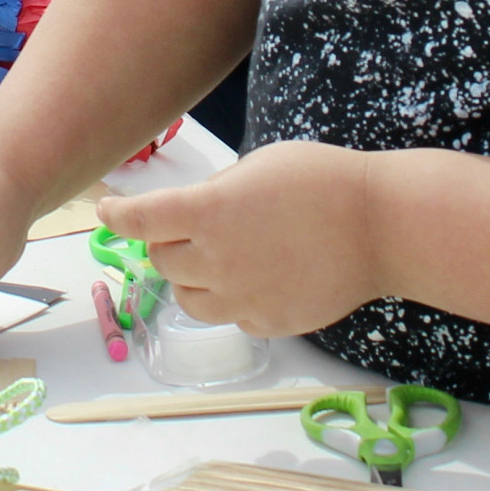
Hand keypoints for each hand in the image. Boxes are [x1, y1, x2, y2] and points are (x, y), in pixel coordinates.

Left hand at [98, 140, 392, 338]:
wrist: (381, 227)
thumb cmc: (323, 181)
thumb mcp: (258, 166)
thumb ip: (216, 194)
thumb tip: (193, 213)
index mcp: (208, 212)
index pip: (139, 220)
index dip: (117, 215)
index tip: (108, 211)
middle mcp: (216, 259)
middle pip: (160, 259)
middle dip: (165, 242)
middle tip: (190, 227)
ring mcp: (240, 297)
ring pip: (186, 297)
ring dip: (191, 277)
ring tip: (222, 256)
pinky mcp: (266, 323)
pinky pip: (229, 316)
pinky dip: (231, 299)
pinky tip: (259, 277)